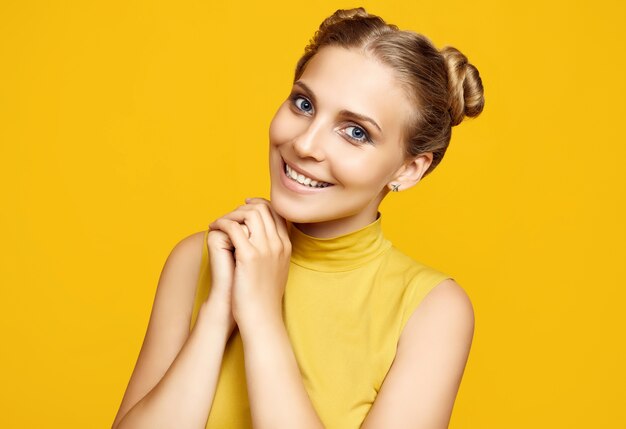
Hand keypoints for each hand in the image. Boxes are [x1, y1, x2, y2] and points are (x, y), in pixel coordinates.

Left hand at [208, 198, 290, 328]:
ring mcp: (265, 249)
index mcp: (286, 246)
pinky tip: (213, 227)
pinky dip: (221, 222)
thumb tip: (261, 239)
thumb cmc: (264, 297)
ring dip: (231, 213)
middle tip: (230, 215)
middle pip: (263, 209)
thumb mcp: (276, 270)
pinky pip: (233, 227)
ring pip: (249, 213)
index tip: (245, 206)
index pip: (276, 213)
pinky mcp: (249, 256)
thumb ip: (272, 252)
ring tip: (220, 222)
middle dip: (244, 207)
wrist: (262, 317)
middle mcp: (278, 244)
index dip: (259, 205)